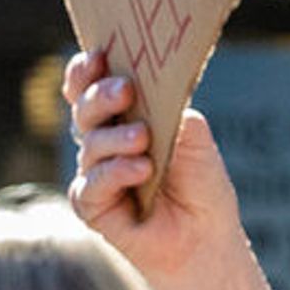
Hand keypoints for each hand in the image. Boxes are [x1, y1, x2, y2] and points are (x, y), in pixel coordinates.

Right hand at [64, 47, 256, 275]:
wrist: (206, 236)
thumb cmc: (199, 183)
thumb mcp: (191, 133)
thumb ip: (167, 106)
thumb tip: (145, 86)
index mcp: (121, 118)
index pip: (92, 87)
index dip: (87, 70)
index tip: (100, 54)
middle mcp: (102, 143)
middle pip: (84, 109)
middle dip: (100, 96)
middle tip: (125, 91)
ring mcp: (94, 173)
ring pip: (90, 145)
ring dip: (116, 139)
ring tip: (144, 139)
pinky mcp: (91, 206)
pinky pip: (92, 184)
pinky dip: (115, 173)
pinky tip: (140, 171)